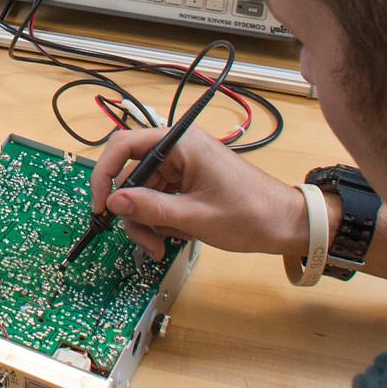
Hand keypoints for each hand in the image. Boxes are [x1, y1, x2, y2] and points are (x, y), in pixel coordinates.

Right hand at [90, 126, 308, 260]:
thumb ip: (151, 208)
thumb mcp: (196, 216)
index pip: (124, 145)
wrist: (285, 224)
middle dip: (132, 210)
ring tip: (162, 245)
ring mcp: (180, 166)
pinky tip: (175, 235)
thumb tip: (114, 201)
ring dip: (146, 221)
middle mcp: (177, 149)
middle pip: (131, 175)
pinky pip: (156, 199)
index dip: (105, 174)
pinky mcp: (185, 182)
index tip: (101, 205)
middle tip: (143, 239)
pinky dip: (159, 221)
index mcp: (181, 143)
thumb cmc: (252, 213)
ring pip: (141, 192)